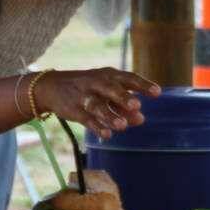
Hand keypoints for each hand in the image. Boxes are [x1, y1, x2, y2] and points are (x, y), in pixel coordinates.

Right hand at [35, 68, 160, 140]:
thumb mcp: (106, 92)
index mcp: (108, 75)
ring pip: (97, 106)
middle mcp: (96, 83)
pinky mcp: (73, 110)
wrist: (52, 87)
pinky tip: (107, 134)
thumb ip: (124, 105)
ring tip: (122, 125)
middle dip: (123, 97)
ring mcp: (84, 96)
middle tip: (136, 105)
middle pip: (110, 89)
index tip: (157, 92)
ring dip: (110, 115)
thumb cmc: (89, 89)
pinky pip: (86, 119)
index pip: (128, 78)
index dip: (142, 85)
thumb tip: (141, 119)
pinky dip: (96, 127)